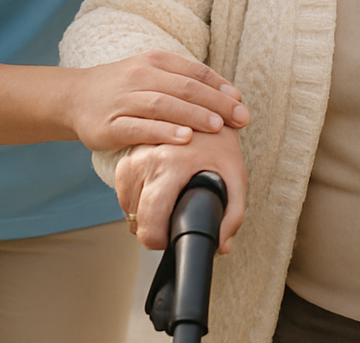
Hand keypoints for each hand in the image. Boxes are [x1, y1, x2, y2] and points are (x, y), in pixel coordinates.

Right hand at [68, 51, 249, 151]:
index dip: (220, 86)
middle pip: (184, 88)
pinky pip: (140, 128)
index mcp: (154, 61)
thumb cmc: (124, 88)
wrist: (75, 97)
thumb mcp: (152, 75)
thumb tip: (230, 98)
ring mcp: (124, 101)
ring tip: (217, 127)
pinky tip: (184, 138)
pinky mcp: (110, 126)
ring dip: (193, 115)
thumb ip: (185, 83)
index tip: (240, 102)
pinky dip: (163, 132)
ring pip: (163, 105)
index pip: (194, 72)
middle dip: (216, 103)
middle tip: (240, 118)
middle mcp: (140, 77)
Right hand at [115, 127, 246, 252]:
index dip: (161, 239)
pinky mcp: (125, 158)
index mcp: (171, 165)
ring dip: (143, 216)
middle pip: (137, 219)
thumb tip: (221, 245)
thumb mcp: (236, 176)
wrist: (206, 113)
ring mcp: (133, 158)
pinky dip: (136, 202)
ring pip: (128, 208)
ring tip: (167, 209)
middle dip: (153, 232)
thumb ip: (233, 214)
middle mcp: (146, 160)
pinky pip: (123, 194)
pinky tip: (154, 197)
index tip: (173, 238)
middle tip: (174, 226)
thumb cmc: (221, 145)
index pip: (150, 221)